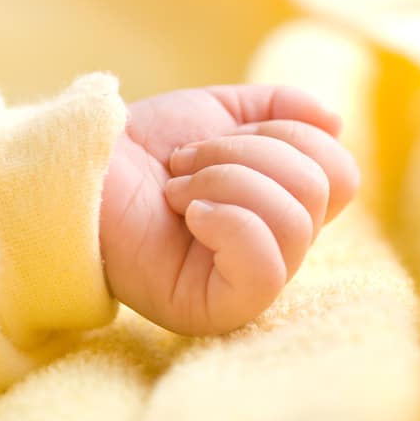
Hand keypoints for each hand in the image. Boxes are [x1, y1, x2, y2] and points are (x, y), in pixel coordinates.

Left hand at [100, 86, 358, 335]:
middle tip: (187, 167)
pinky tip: (190, 215)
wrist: (79, 169)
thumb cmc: (144, 147)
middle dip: (245, 156)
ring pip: (295, 222)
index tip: (222, 139)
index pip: (340, 174)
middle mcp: (280, 249)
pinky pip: (266, 267)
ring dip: (226, 183)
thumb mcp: (222, 114)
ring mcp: (253, 284)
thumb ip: (281, 110)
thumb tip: (335, 123)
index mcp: (287, 207)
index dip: (290, 136)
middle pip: (319, 191)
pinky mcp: (221, 309)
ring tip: (178, 191)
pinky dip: (229, 221)